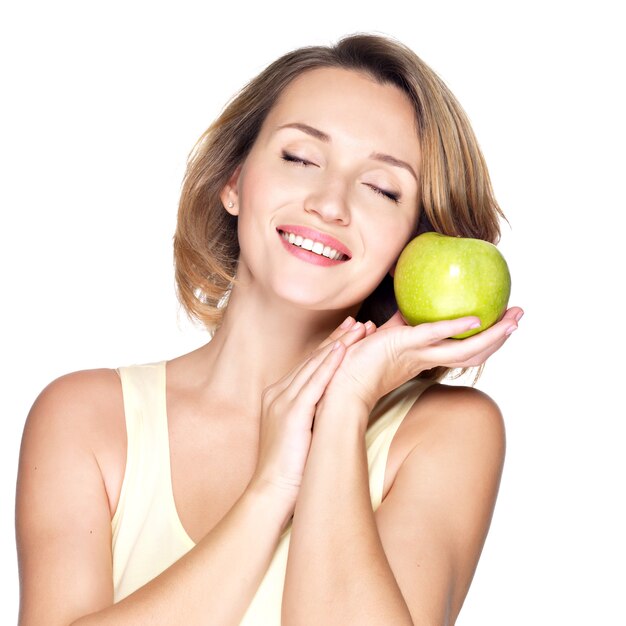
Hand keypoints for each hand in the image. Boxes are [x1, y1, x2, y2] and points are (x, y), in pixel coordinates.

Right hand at [248, 317, 373, 507]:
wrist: (271, 492)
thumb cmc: (289, 467)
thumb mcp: (298, 432)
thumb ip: (309, 413)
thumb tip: (330, 405)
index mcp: (278, 396)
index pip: (308, 366)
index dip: (330, 348)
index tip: (348, 334)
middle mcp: (277, 393)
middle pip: (312, 360)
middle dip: (337, 339)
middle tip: (358, 322)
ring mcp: (282, 401)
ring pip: (314, 366)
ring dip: (338, 345)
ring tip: (358, 329)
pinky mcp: (291, 413)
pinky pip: (313, 384)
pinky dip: (328, 365)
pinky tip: (342, 351)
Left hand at [320, 307, 523, 414]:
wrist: (339, 388)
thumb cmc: (356, 365)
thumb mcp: (382, 338)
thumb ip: (397, 324)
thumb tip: (406, 307)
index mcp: (424, 358)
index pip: (462, 351)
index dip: (485, 340)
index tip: (503, 324)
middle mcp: (426, 359)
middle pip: (473, 351)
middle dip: (499, 335)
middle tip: (520, 317)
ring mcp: (417, 355)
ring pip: (463, 348)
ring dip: (491, 334)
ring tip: (513, 319)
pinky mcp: (403, 346)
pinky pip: (434, 336)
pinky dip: (455, 328)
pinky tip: (475, 320)